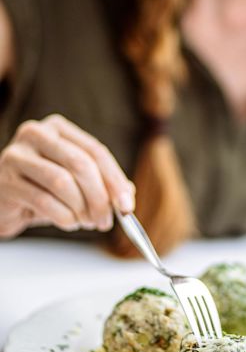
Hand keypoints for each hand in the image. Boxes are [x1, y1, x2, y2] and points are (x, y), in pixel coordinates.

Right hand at [0, 114, 134, 237]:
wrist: (5, 203)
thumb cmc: (43, 189)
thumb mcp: (75, 181)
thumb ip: (102, 183)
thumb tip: (128, 196)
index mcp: (58, 128)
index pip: (95, 151)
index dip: (115, 180)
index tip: (128, 206)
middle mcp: (36, 134)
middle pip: (80, 164)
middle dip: (99, 197)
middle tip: (106, 220)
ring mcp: (16, 155)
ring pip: (62, 182)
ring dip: (81, 209)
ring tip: (86, 222)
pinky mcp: (5, 181)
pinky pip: (44, 201)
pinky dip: (63, 217)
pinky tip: (69, 223)